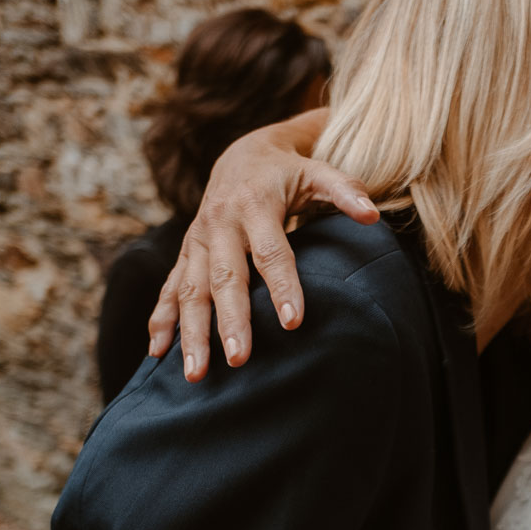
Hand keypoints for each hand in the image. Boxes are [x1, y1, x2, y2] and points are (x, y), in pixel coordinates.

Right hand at [148, 121, 379, 381]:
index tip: (293, 321)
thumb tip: (374, 216)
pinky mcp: (185, 254)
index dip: (283, 286)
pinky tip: (157, 355)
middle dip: (230, 320)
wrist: (241, 154)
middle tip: (240, 359)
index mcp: (255, 206)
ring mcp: (197, 241)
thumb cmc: (288, 172)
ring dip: (191, 333)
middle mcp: (219, 224)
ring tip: (198, 375)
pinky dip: (161, 321)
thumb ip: (346, 192)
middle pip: (224, 279)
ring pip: (190, 291)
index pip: (271, 252)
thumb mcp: (318, 172)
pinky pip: (168, 289)